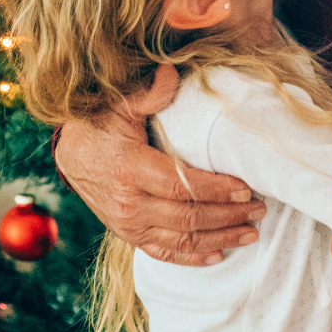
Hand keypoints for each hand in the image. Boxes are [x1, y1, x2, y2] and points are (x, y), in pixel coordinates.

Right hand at [54, 64, 266, 265]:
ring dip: (220, 239)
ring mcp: (128, 224)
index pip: (182, 186)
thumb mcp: (121, 103)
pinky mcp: (128, 235)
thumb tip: (172, 73)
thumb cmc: (100, 124)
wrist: (71, 153)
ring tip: (251, 233)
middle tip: (260, 209)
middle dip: (229, 216)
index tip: (246, 188)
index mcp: (130, 169)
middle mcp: (129, 204)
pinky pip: (163, 253)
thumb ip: (150, 92)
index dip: (217, 190)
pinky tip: (218, 255)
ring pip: (181, 240)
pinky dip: (192, 258)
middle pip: (189, 218)